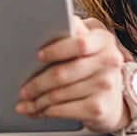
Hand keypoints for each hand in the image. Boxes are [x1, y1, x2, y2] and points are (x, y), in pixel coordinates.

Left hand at [17, 17, 127, 133]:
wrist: (113, 101)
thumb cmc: (94, 68)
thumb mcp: (89, 45)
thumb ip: (74, 32)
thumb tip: (48, 23)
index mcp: (103, 41)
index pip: (80, 44)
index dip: (56, 50)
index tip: (38, 56)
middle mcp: (109, 62)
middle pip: (63, 73)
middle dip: (37, 83)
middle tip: (23, 90)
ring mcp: (106, 86)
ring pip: (59, 94)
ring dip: (37, 101)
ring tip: (25, 103)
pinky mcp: (99, 108)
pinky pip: (64, 110)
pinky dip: (47, 112)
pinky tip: (39, 111)